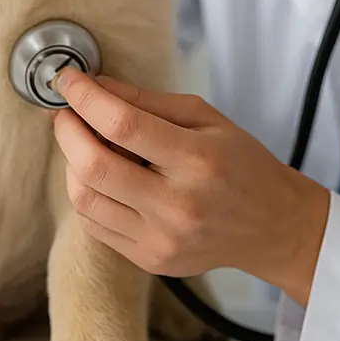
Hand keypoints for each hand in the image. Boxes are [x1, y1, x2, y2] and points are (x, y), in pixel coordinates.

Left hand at [52, 71, 330, 305]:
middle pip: (94, 166)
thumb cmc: (242, 164)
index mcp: (198, 160)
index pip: (123, 125)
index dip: (85, 98)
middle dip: (67, 131)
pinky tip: (102, 178)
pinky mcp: (150, 260)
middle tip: (66, 112)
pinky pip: (94, 225)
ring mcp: (161, 239)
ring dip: (72, 163)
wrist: (272, 226)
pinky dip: (87, 193)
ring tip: (85, 145)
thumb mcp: (206, 118)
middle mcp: (178, 205)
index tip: (67, 80)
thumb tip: (95, 85)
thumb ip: (148, 101)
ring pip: (85, 199)